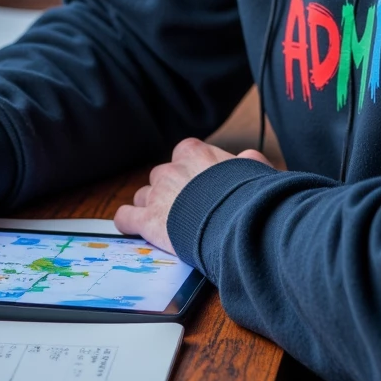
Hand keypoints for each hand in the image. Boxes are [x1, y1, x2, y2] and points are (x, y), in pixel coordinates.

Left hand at [114, 137, 272, 252]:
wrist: (237, 221)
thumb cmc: (248, 196)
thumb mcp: (254, 169)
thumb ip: (247, 160)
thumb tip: (246, 157)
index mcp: (193, 152)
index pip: (183, 155)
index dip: (190, 174)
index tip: (199, 187)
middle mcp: (170, 170)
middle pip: (161, 177)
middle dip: (169, 191)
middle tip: (186, 209)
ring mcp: (156, 194)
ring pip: (142, 196)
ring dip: (151, 207)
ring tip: (166, 223)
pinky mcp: (147, 220)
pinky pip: (125, 217)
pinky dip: (128, 222)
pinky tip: (134, 228)